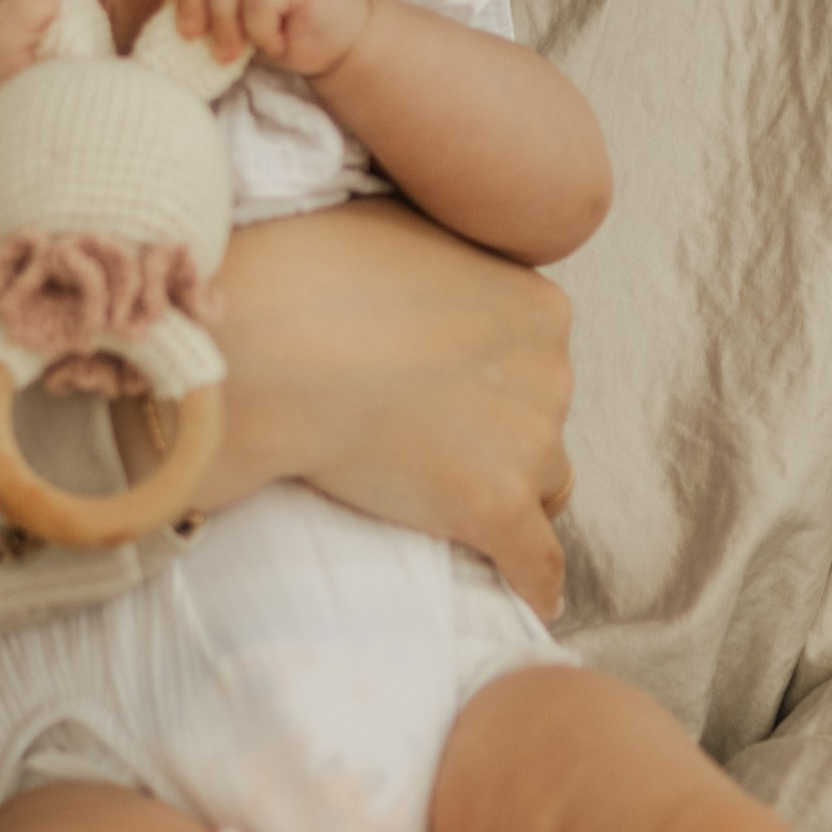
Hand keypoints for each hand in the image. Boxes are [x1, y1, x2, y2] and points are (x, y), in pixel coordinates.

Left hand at [164, 0, 370, 80]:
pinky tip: (277, 42)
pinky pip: (259, 1)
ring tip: (232, 54)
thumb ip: (209, 2)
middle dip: (191, 5)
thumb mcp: (237, 14)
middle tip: (193, 40)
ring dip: (225, 26)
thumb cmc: (288, 31)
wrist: (347, 43)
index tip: (181, 19)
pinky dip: (260, 32)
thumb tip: (167, 15)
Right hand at [199, 202, 575, 612]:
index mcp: (537, 306)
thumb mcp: (402, 227)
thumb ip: (438, 253)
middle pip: (544, 421)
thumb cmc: (317, 268)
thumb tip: (416, 261)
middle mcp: (550, 371)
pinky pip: (537, 562)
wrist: (280, 338)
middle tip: (439, 447)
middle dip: (503, 436)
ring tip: (463, 516)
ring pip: (544, 488)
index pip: (538, 358)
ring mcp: (528, 442)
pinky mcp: (494, 507)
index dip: (498, 382)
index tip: (459, 398)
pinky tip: (532, 604)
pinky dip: (535, 584)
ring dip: (510, 498)